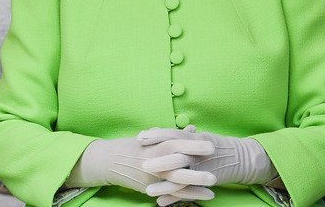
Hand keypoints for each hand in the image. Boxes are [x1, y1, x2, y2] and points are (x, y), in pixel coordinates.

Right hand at [65, 135, 215, 202]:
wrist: (109, 161)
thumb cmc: (133, 146)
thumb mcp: (152, 138)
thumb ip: (174, 135)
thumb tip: (193, 129)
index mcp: (154, 145)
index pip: (176, 143)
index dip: (193, 145)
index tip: (211, 145)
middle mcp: (154, 160)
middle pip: (177, 163)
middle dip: (196, 166)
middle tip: (215, 169)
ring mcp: (152, 176)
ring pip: (176, 181)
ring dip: (196, 183)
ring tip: (213, 185)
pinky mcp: (151, 187)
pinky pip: (173, 193)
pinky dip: (189, 195)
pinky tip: (205, 195)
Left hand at [139, 126, 276, 187]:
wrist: (240, 158)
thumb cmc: (214, 145)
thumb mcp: (196, 136)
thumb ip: (176, 135)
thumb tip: (155, 130)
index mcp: (193, 137)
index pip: (172, 134)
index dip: (156, 135)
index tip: (140, 137)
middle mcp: (196, 151)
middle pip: (176, 155)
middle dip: (159, 161)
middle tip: (143, 165)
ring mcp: (201, 167)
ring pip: (181, 177)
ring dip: (164, 185)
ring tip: (148, 191)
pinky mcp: (206, 181)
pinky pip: (188, 191)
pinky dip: (175, 198)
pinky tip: (161, 202)